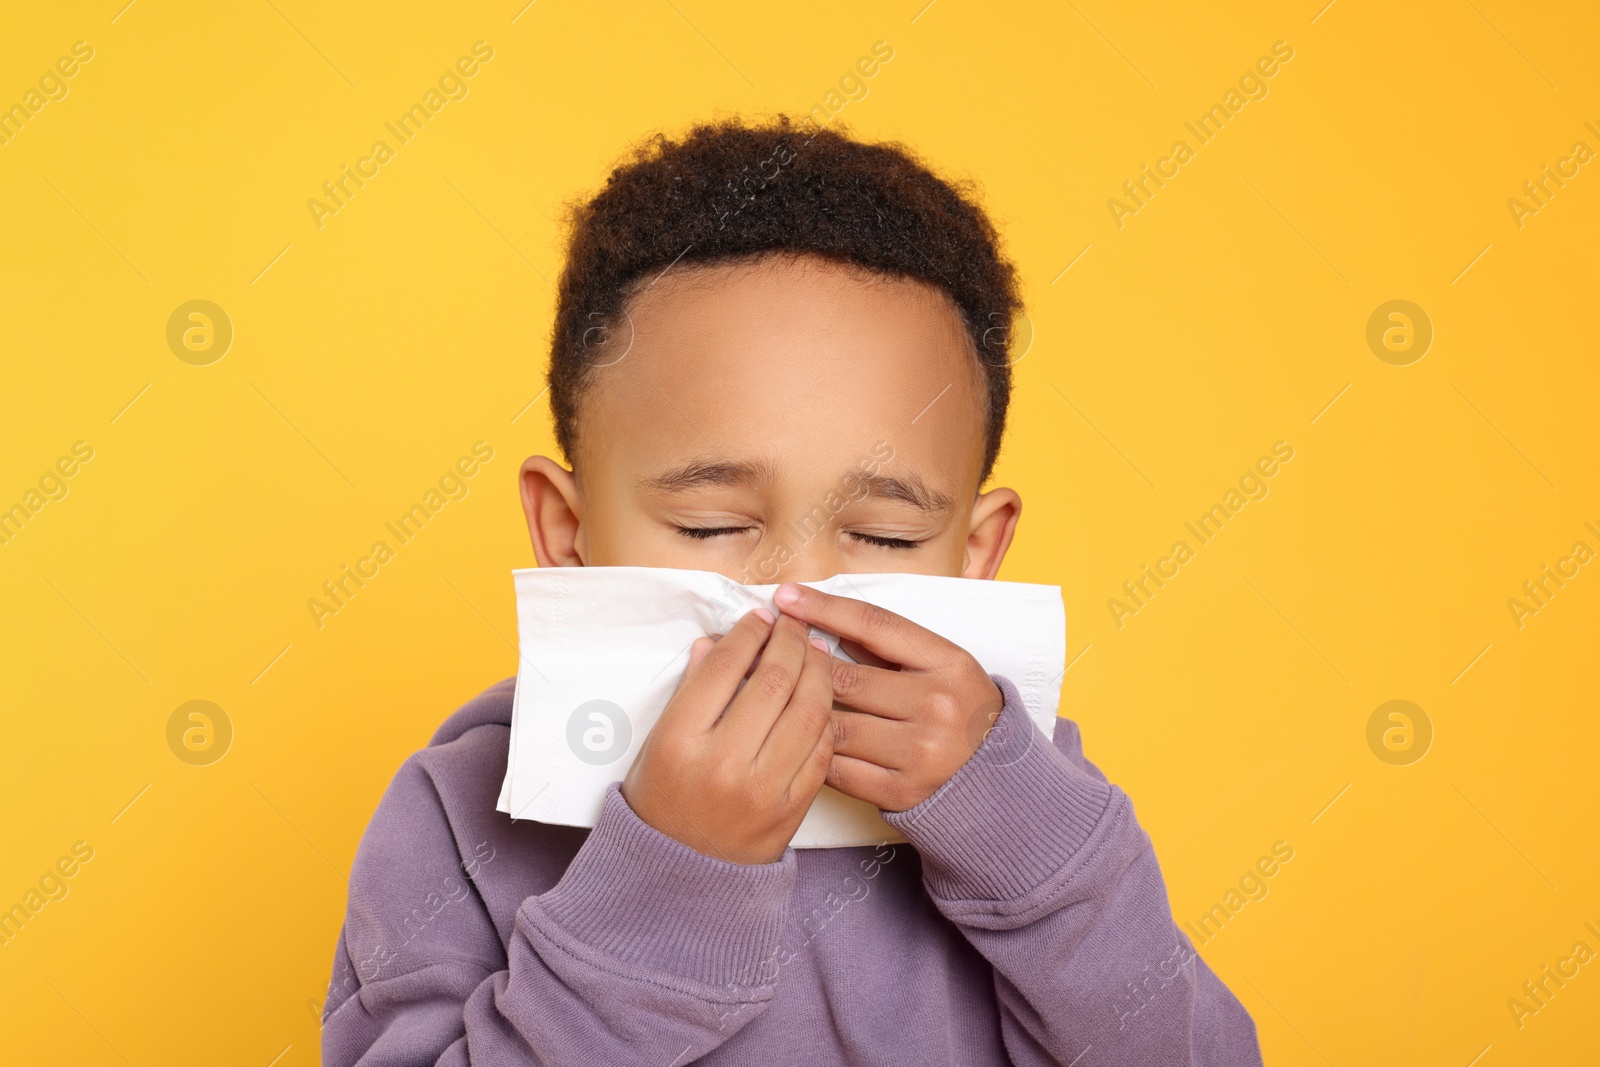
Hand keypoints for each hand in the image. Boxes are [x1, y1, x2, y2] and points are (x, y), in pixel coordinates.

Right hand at [621, 609, 834, 864]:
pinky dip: (826, 717)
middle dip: (790, 642)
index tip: (760, 617)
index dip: (748, 633)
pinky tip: (822, 698)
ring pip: (808, 712)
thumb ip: (690, 690)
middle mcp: (723, 764)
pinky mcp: (792, 811)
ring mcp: (762, 790)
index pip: (724, 668)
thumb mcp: (659, 742)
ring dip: (819, 673)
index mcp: (680, 741)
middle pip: (773, 682)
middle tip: (795, 624)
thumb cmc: (663, 800)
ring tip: (817, 651)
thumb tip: (718, 641)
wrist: (681, 875)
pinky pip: (822, 750)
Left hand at [773, 582, 1003, 812]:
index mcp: (949, 663)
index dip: (824, 608)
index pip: (875, 625)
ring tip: (779, 702)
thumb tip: (822, 622)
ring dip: (802, 712)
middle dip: (802, 666)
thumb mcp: (939, 665)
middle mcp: (937, 705)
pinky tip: (801, 741)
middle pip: (845, 678)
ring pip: (834, 725)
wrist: (996, 777)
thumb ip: (885, 646)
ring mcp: (920, 752)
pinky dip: (814, 752)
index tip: (787, 598)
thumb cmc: (960, 710)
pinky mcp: (901, 791)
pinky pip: (837, 768)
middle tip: (769, 657)